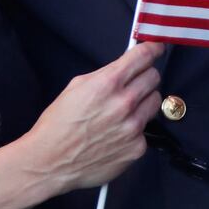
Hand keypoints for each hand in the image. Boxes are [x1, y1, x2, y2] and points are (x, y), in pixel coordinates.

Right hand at [21, 42, 162, 193]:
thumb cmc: (60, 123)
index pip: (143, 56)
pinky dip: (136, 128)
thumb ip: (105, 74)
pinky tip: (119, 131)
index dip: (153, 49)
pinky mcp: (136, 148)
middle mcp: (124, 103)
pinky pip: (146, 130)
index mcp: (107, 83)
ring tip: (125, 109)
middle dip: (145, 75)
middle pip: (153, 77)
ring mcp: (132, 127)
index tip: (157, 48)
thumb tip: (124, 67)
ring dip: (144, 101)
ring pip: (155, 102)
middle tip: (136, 81)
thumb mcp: (77, 85)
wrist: (52, 160)